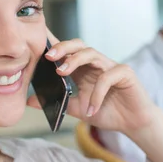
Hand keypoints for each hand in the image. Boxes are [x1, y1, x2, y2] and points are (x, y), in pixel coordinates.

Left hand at [27, 32, 155, 137]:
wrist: (132, 123)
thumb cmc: (106, 111)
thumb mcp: (77, 109)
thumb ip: (58, 102)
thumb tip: (30, 101)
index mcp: (82, 69)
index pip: (67, 51)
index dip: (53, 42)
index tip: (37, 38)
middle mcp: (95, 64)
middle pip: (78, 45)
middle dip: (62, 47)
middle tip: (48, 57)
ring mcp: (110, 66)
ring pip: (91, 53)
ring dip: (75, 60)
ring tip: (62, 73)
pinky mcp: (125, 73)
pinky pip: (107, 77)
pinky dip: (97, 93)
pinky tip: (92, 108)